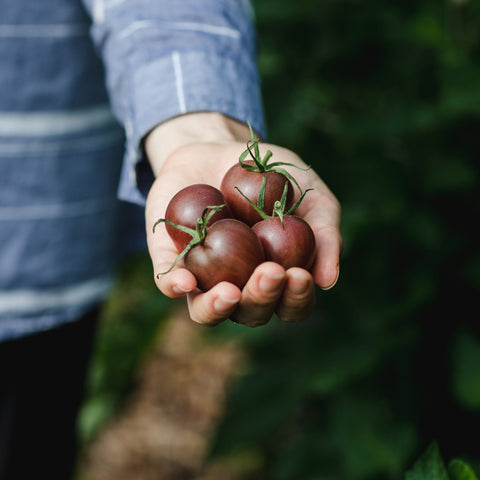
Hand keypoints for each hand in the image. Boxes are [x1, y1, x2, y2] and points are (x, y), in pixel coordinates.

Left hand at [144, 114, 341, 326]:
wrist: (218, 147)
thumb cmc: (270, 176)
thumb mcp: (310, 194)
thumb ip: (325, 233)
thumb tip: (328, 281)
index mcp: (275, 276)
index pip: (290, 304)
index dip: (296, 299)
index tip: (299, 274)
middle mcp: (240, 284)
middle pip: (251, 313)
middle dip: (263, 298)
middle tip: (270, 270)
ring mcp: (203, 276)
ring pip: (207, 311)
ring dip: (219, 307)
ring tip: (229, 291)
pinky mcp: (169, 258)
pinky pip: (168, 281)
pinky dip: (174, 285)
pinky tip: (184, 281)